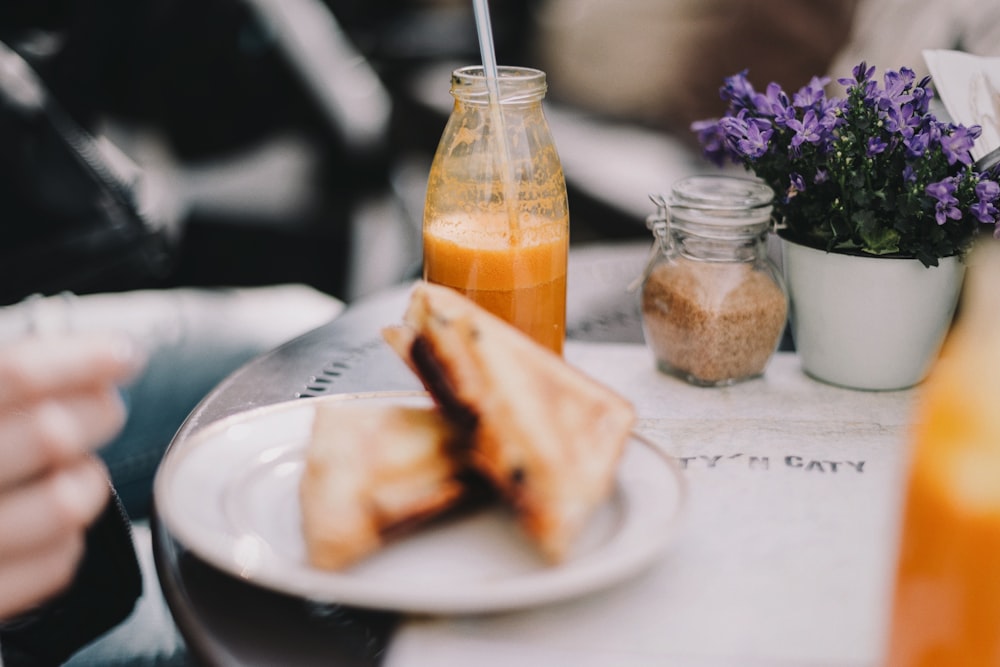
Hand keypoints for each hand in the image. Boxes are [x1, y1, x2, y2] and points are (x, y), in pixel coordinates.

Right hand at [0, 334, 143, 619]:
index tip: (122, 354)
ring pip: (65, 502)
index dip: (79, 360)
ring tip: (77, 469)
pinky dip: (69, 538)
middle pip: (51, 434)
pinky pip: (57, 563)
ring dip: (87, 479)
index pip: (13, 376)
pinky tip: (52, 524)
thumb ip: (4, 388)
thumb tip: (84, 360)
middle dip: (96, 413)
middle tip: (103, 408)